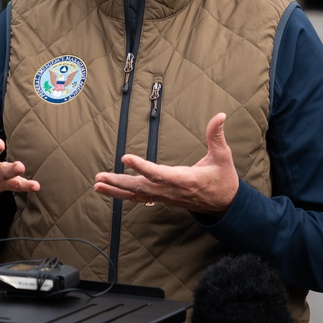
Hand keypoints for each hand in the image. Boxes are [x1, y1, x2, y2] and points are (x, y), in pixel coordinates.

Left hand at [93, 112, 238, 215]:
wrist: (225, 206)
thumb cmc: (222, 180)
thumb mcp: (223, 157)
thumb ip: (217, 136)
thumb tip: (220, 116)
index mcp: (184, 179)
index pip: (159, 173)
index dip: (142, 166)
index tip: (125, 157)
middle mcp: (171, 190)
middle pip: (141, 187)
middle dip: (119, 182)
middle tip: (99, 177)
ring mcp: (165, 196)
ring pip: (137, 194)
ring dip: (116, 189)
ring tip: (97, 183)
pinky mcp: (162, 198)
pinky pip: (139, 197)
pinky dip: (123, 194)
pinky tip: (108, 190)